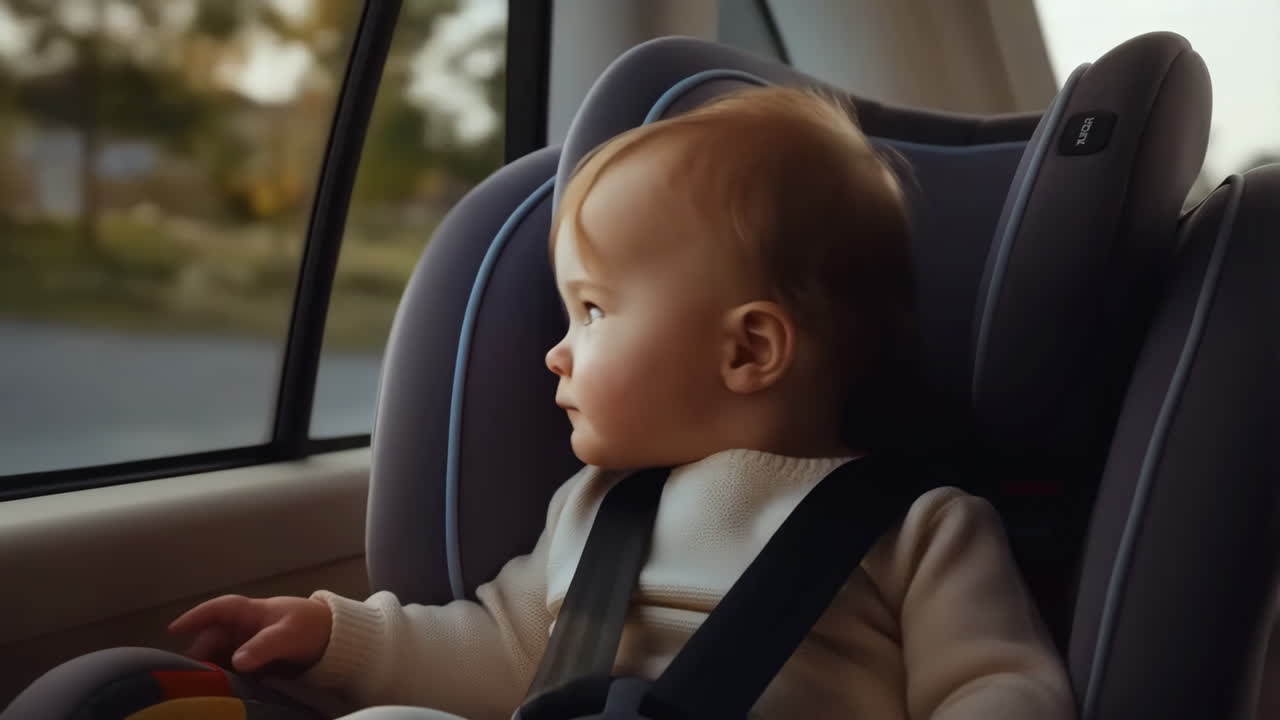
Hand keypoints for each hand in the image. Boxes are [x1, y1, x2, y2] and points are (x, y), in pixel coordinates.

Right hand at [168, 594, 332, 673]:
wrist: (338, 639)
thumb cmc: (312, 627)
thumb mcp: (289, 635)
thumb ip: (263, 646)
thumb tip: (237, 661)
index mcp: (253, 611)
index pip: (219, 609)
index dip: (195, 617)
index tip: (173, 630)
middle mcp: (247, 627)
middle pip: (215, 638)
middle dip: (199, 653)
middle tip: (185, 676)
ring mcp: (252, 644)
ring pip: (222, 655)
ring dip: (211, 668)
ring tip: (197, 687)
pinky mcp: (259, 663)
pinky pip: (235, 669)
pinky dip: (226, 677)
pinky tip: (220, 692)